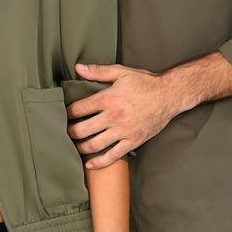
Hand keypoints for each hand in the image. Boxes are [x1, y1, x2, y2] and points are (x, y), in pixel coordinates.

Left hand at [67, 62, 183, 168]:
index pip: (78, 109)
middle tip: (64, 132)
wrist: (169, 95)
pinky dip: (99, 162)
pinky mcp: (133, 141)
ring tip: (74, 145)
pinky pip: (113, 156)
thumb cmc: (145, 83)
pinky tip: (90, 164)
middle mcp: (113, 117)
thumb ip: (98, 71)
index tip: (62, 115)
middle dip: (69, 132)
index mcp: (107, 99)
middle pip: (82, 130)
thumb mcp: (121, 72)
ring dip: (80, 147)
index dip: (66, 113)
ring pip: (94, 145)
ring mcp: (123, 132)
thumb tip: (78, 67)